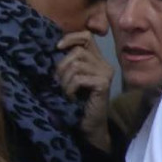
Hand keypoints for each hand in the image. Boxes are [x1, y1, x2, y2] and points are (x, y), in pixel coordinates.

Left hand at [55, 31, 113, 151]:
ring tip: (65, 91)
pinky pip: (79, 78)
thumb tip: (55, 46)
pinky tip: (71, 97)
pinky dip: (69, 88)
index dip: (70, 38)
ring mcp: (106, 74)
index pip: (86, 36)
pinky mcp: (103, 84)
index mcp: (98, 60)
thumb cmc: (78, 101)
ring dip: (64, 80)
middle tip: (59, 82)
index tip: (57, 48)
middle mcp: (105, 64)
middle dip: (62, 66)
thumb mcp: (72, 77)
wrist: (90, 125)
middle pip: (78, 51)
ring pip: (76, 64)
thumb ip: (70, 62)